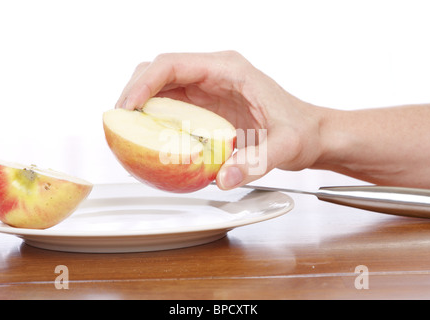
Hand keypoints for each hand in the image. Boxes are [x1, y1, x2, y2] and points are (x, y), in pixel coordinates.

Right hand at [116, 51, 324, 188]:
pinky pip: (170, 106)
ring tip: (127, 133)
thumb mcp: (284, 147)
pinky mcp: (206, 106)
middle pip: (158, 72)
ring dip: (139, 107)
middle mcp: (214, 74)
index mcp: (228, 70)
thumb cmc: (300, 130)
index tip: (127, 108)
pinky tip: (149, 139)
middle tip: (119, 123)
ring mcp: (208, 89)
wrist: (310, 134)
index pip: (172, 64)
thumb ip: (256, 162)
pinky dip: (153, 120)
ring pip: (159, 87)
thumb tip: (223, 179)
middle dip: (133, 93)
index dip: (142, 83)